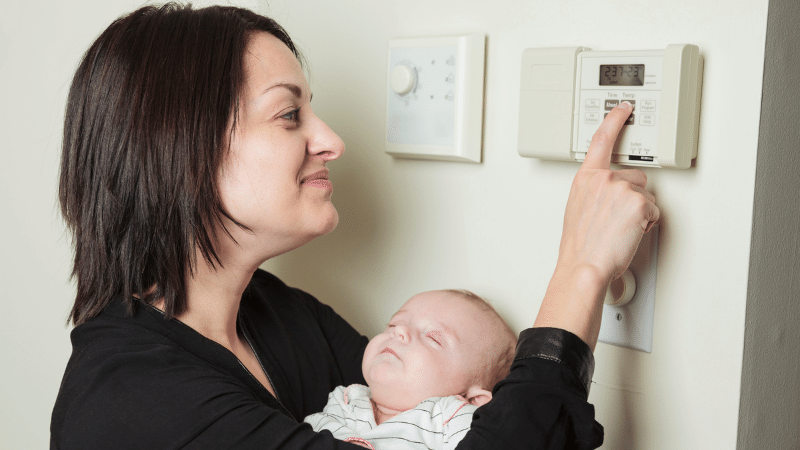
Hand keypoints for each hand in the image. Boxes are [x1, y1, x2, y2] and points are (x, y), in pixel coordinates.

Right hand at [534, 102, 658, 348]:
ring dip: (640, 212)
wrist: (584, 265)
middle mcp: (603, 179)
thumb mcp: (577, 210)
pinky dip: (646, 224)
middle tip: (619, 219)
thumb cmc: (580, 246)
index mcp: (585, 179)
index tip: (625, 108)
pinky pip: (653, 211)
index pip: (602, 140)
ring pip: (646, 195)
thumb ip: (593, 193)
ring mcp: (622, 189)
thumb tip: (607, 196)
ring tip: (621, 230)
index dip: (615, 120)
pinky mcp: (638, 203)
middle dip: (634, 195)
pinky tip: (630, 234)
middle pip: (635, 176)